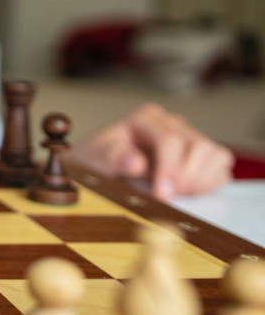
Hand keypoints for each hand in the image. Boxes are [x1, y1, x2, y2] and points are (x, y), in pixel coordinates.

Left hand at [70, 103, 233, 199]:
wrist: (100, 165)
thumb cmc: (98, 158)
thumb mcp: (95, 157)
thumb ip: (113, 158)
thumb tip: (136, 162)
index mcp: (147, 117)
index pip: (170, 139)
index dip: (169, 169)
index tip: (162, 194)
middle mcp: (172, 123)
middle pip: (198, 146)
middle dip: (186, 176)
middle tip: (167, 197)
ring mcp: (189, 137)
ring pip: (215, 155)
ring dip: (200, 180)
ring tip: (175, 193)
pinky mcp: (200, 155)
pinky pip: (220, 167)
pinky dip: (208, 183)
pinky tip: (185, 192)